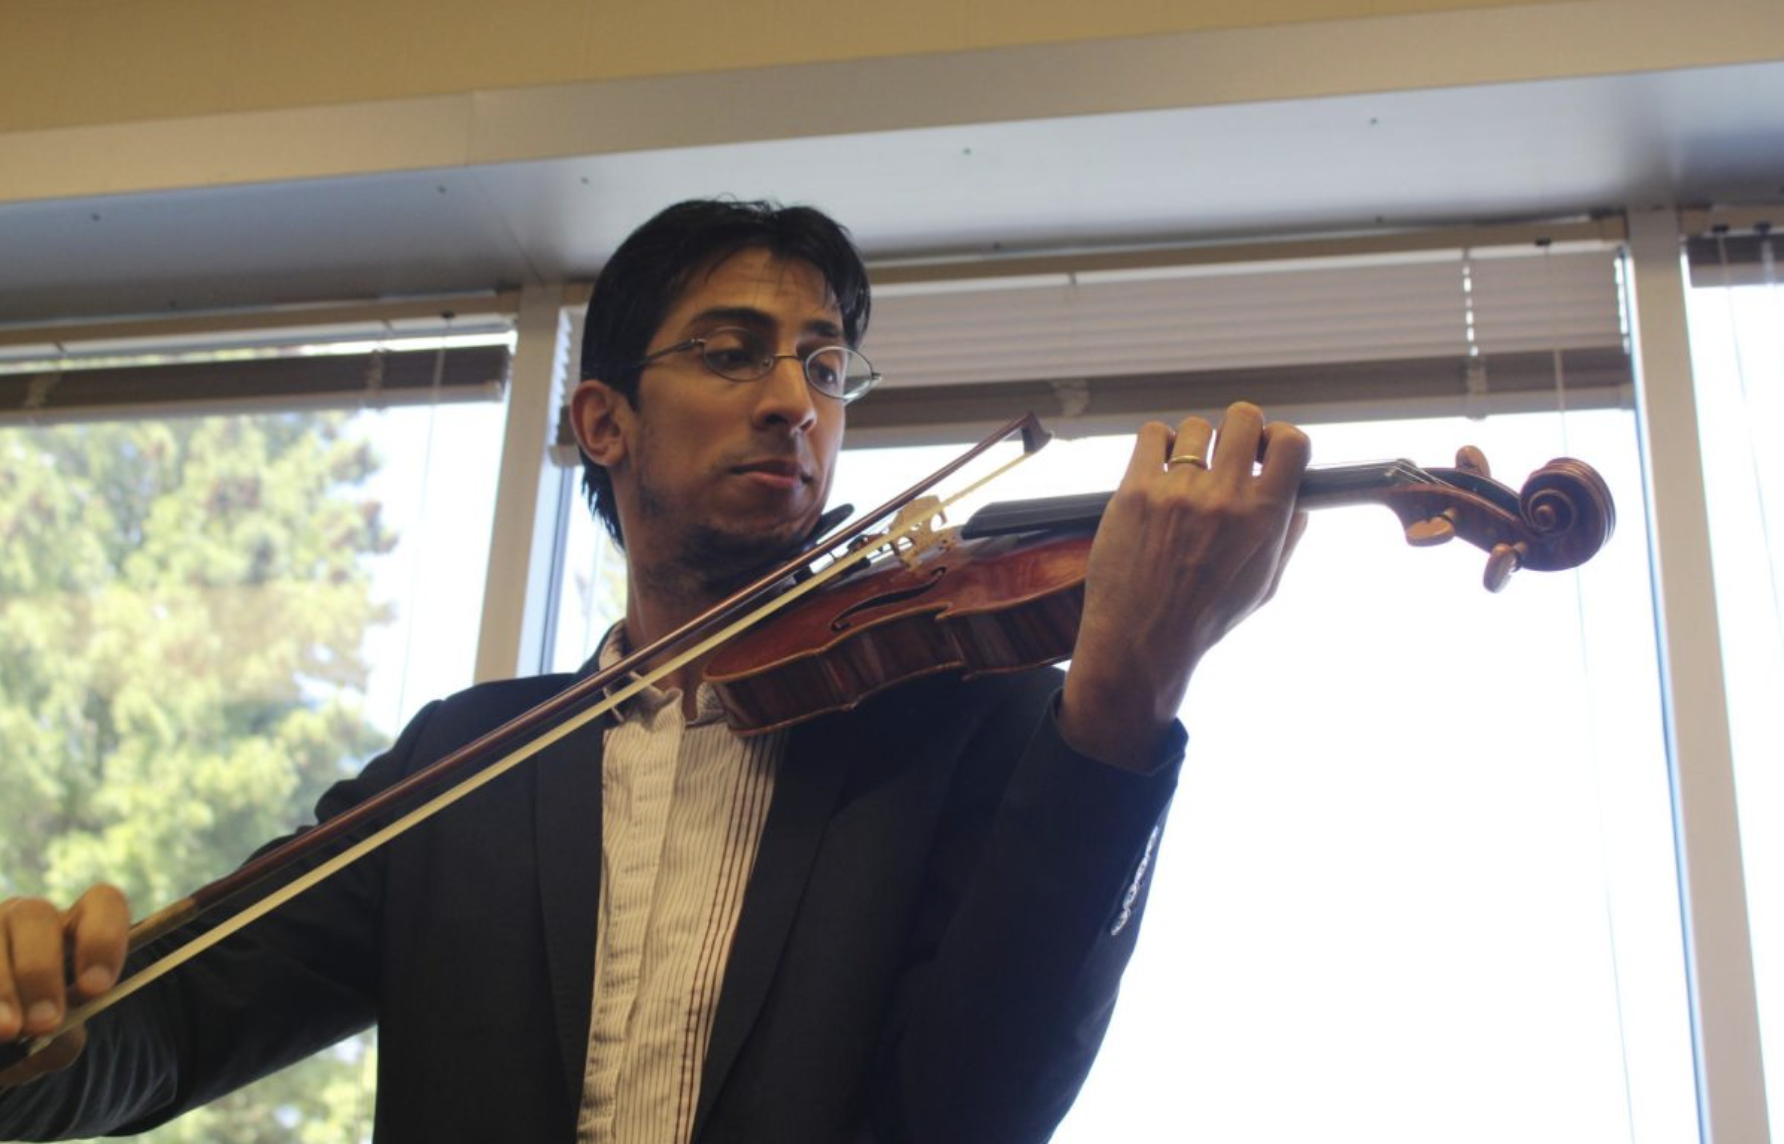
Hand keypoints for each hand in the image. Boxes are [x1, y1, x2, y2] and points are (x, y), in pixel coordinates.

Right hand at [0, 885, 128, 1086]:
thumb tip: (45, 1032)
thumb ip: (63, 1038)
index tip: (96, 989)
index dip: (103, 939)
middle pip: (36, 915)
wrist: (2, 1041)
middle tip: (45, 1021)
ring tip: (9, 1029)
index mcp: (76, 927)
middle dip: (40, 970)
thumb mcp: (58, 1040)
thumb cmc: (37, 1034)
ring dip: (3, 986)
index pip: (103, 902)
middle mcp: (30, 918)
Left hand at [1059, 403, 1309, 766]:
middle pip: (1244, 417)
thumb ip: (1285, 540)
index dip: (1280, 439)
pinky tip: (1157, 468)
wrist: (1143, 640)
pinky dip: (1156, 445)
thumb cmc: (1203, 618)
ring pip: (1195, 427)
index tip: (1266, 452)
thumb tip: (1299, 507)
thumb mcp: (1262, 586)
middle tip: (1228, 454)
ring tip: (1186, 471)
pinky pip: (1151, 435)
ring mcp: (1177, 491)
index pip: (1292, 442)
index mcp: (1263, 517)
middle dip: (1240, 431)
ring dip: (1194, 443)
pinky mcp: (1135, 491)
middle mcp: (1224, 497)